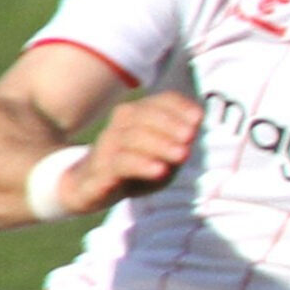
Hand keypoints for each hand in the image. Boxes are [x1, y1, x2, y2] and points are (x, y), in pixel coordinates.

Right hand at [67, 90, 201, 211]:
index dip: (179, 107)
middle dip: (170, 124)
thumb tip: (193, 130)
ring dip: (160, 145)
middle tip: (191, 137)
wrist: (91, 188)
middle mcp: (121, 125)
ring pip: (132, 137)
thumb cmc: (136, 168)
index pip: (161, 101)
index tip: (198, 118)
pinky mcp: (100, 170)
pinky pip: (120, 163)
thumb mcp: (164, 156)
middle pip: (145, 116)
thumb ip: (179, 144)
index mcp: (139, 115)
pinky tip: (160, 170)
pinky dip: (142, 164)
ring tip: (183, 154)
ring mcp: (108, 145)